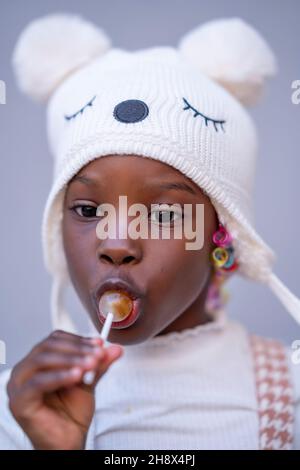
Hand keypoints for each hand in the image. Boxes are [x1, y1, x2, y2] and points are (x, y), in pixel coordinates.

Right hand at [6, 329, 122, 449]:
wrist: (68, 442)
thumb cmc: (72, 413)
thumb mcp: (89, 382)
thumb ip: (98, 365)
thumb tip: (114, 349)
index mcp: (38, 362)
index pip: (55, 340)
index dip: (78, 339)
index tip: (99, 344)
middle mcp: (25, 370)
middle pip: (48, 347)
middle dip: (77, 349)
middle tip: (97, 354)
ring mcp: (18, 385)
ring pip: (42, 360)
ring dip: (70, 359)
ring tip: (91, 364)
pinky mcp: (19, 401)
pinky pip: (38, 382)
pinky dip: (59, 376)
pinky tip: (77, 376)